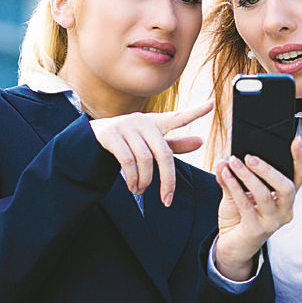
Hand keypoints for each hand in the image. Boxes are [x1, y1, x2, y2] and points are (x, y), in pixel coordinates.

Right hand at [90, 100, 212, 206]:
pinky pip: (128, 161)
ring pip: (145, 160)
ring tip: (141, 190)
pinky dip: (133, 178)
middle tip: (167, 199)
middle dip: (167, 180)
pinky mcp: (111, 134)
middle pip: (163, 153)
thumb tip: (200, 142)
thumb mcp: (150, 143)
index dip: (195, 111)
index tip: (212, 104)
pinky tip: (133, 186)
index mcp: (154, 122)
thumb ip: (174, 144)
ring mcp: (125, 126)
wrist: (89, 141)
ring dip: (145, 181)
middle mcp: (142, 121)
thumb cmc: (126, 143)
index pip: (178, 117)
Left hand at [213, 137, 301, 280]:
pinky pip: (246, 205)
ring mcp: (273, 222)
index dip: (299, 159)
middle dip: (268, 169)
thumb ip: (231, 177)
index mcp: (285, 199)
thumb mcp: (236, 193)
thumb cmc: (239, 217)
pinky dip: (235, 187)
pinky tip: (225, 176)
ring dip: (248, 176)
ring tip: (234, 162)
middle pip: (286, 187)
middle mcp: (284, 211)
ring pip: (266, 195)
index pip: (299, 177)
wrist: (231, 245)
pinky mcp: (257, 230)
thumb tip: (225, 160)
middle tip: (249, 157)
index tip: (296, 140)